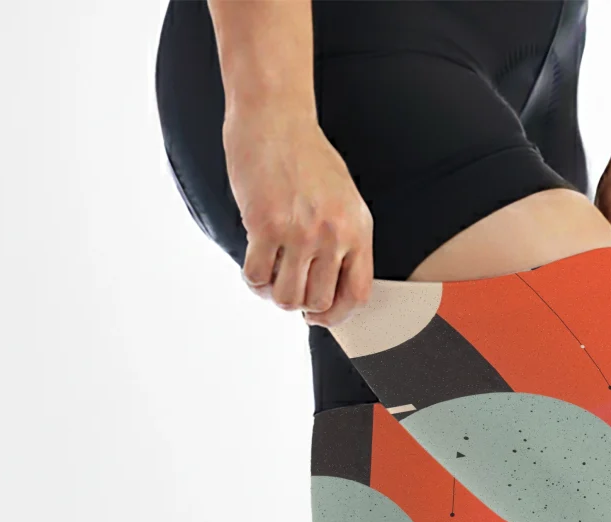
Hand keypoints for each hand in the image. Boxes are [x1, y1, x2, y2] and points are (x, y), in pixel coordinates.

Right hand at [223, 110, 372, 326]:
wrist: (275, 116)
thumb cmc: (306, 157)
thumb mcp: (343, 199)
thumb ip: (344, 241)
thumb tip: (333, 289)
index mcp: (357, 229)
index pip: (358, 294)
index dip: (336, 315)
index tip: (318, 315)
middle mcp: (333, 234)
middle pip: (318, 301)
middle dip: (299, 303)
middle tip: (285, 285)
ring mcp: (300, 231)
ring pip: (287, 297)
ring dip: (273, 295)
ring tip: (268, 276)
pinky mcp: (265, 224)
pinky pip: (257, 277)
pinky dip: (252, 280)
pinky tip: (252, 263)